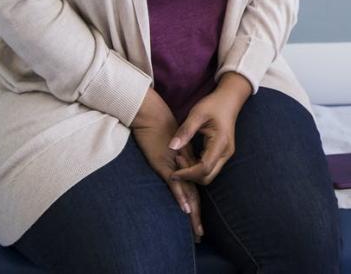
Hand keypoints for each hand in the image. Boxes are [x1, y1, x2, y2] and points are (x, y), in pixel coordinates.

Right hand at [131, 88, 203, 240]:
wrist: (151, 114)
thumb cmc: (158, 128)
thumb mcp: (169, 145)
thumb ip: (175, 157)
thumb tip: (176, 169)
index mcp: (186, 162)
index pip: (195, 187)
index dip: (196, 205)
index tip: (196, 221)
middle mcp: (184, 166)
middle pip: (194, 194)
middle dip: (196, 216)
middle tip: (200, 235)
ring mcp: (175, 165)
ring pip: (187, 192)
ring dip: (192, 212)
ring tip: (197, 230)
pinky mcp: (164, 164)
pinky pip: (175, 184)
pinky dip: (181, 196)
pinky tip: (185, 209)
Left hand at [169, 72, 251, 185]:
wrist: (229, 99)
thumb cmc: (214, 104)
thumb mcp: (197, 114)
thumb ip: (185, 131)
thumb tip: (172, 147)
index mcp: (221, 143)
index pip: (204, 169)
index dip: (187, 174)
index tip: (173, 172)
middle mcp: (226, 152)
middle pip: (207, 177)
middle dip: (190, 176)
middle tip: (176, 162)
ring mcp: (225, 154)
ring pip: (208, 174)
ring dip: (192, 172)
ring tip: (179, 157)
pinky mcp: (222, 153)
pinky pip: (208, 167)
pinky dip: (196, 167)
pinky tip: (186, 156)